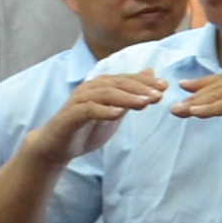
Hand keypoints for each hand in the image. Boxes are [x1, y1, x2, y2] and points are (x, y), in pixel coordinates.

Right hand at [37, 66, 166, 162]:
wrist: (56, 147)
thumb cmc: (85, 129)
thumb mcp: (114, 112)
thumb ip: (130, 96)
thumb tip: (150, 75)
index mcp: (101, 86)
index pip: (126, 79)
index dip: (145, 82)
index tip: (165, 87)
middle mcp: (90, 88)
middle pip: (117, 83)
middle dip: (139, 88)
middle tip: (158, 95)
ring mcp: (79, 101)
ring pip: (105, 94)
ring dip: (126, 98)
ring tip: (144, 103)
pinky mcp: (70, 115)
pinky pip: (88, 110)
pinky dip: (103, 111)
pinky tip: (117, 114)